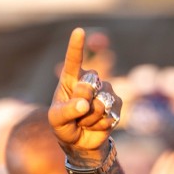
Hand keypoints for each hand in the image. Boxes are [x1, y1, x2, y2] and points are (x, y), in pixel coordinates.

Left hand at [48, 28, 120, 161]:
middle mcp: (89, 81)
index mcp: (71, 78)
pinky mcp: (116, 104)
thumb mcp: (56, 120)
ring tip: (84, 121)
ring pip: (100, 103)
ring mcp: (105, 91)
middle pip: (89, 85)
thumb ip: (67, 110)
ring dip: (89, 118)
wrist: (80, 142)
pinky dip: (99, 125)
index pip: (73, 60)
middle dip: (81, 101)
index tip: (78, 31)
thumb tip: (84, 104)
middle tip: (77, 113)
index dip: (76, 46)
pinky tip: (95, 125)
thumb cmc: (64, 125)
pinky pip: (108, 115)